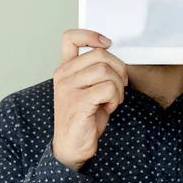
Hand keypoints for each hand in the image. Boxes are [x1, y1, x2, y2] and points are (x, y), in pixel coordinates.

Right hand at [52, 29, 127, 170]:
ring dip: (118, 87)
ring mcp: (69, 88)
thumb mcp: (87, 89)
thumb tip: (116, 60)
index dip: (91, 35)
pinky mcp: (78, 102)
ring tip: (112, 100)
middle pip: (100, 55)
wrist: (71, 146)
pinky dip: (115, 98)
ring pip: (106, 71)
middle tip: (119, 86)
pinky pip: (108, 88)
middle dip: (118, 69)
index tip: (106, 44)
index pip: (70, 38)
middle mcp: (63, 76)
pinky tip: (108, 108)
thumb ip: (95, 72)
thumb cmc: (82, 118)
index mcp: (65, 70)